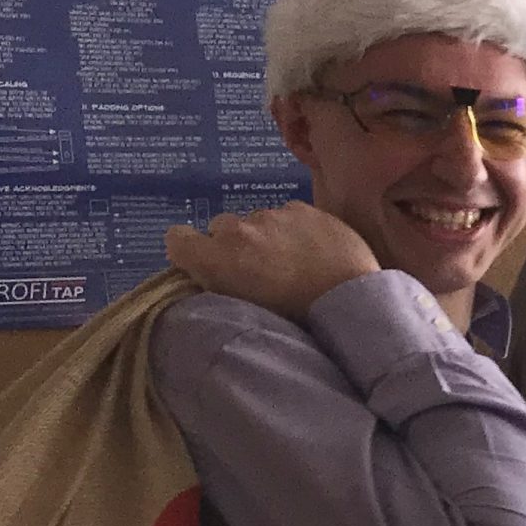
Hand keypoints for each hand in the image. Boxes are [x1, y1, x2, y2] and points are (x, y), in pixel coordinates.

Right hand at [164, 202, 378, 321]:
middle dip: (232, 243)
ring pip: (256, 220)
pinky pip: (287, 214)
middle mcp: (236, 228)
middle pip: (220, 228)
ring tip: (292, 261)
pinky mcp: (303, 208)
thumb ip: (215, 283)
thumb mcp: (240, 307)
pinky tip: (313, 248)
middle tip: (257, 268)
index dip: (190, 251)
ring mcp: (271, 214)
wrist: (348, 299)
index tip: (207, 264)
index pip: (176, 239)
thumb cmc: (292, 316)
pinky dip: (293, 227)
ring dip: (266, 235)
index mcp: (215, 257)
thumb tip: (205, 273)